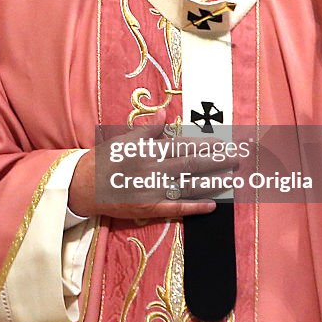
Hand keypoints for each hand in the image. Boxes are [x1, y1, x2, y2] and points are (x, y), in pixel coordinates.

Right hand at [68, 111, 227, 220]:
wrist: (84, 186)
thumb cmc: (106, 159)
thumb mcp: (125, 138)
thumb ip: (148, 127)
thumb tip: (166, 112)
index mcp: (149, 150)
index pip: (183, 145)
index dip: (205, 145)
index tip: (223, 143)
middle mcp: (153, 170)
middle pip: (191, 164)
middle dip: (216, 161)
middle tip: (237, 158)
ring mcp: (152, 191)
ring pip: (188, 186)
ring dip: (212, 182)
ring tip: (232, 179)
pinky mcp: (149, 209)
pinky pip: (176, 208)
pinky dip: (195, 207)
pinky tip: (212, 204)